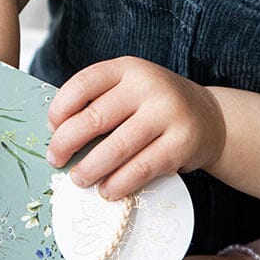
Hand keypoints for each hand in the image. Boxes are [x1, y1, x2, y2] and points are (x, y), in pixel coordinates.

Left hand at [47, 57, 225, 199]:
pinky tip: (107, 190)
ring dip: (90, 169)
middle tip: (56, 159)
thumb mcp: (129, 89)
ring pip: (116, 148)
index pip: (83, 83)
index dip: (60, 108)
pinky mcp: (181, 144)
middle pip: (94, 118)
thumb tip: (57, 135)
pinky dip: (119, 183)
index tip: (51, 128)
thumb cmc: (154, 107)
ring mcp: (167, 114)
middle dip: (66, 143)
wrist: (209, 117)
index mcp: (127, 68)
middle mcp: (147, 86)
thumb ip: (99, 102)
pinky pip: (141, 168)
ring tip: (79, 179)